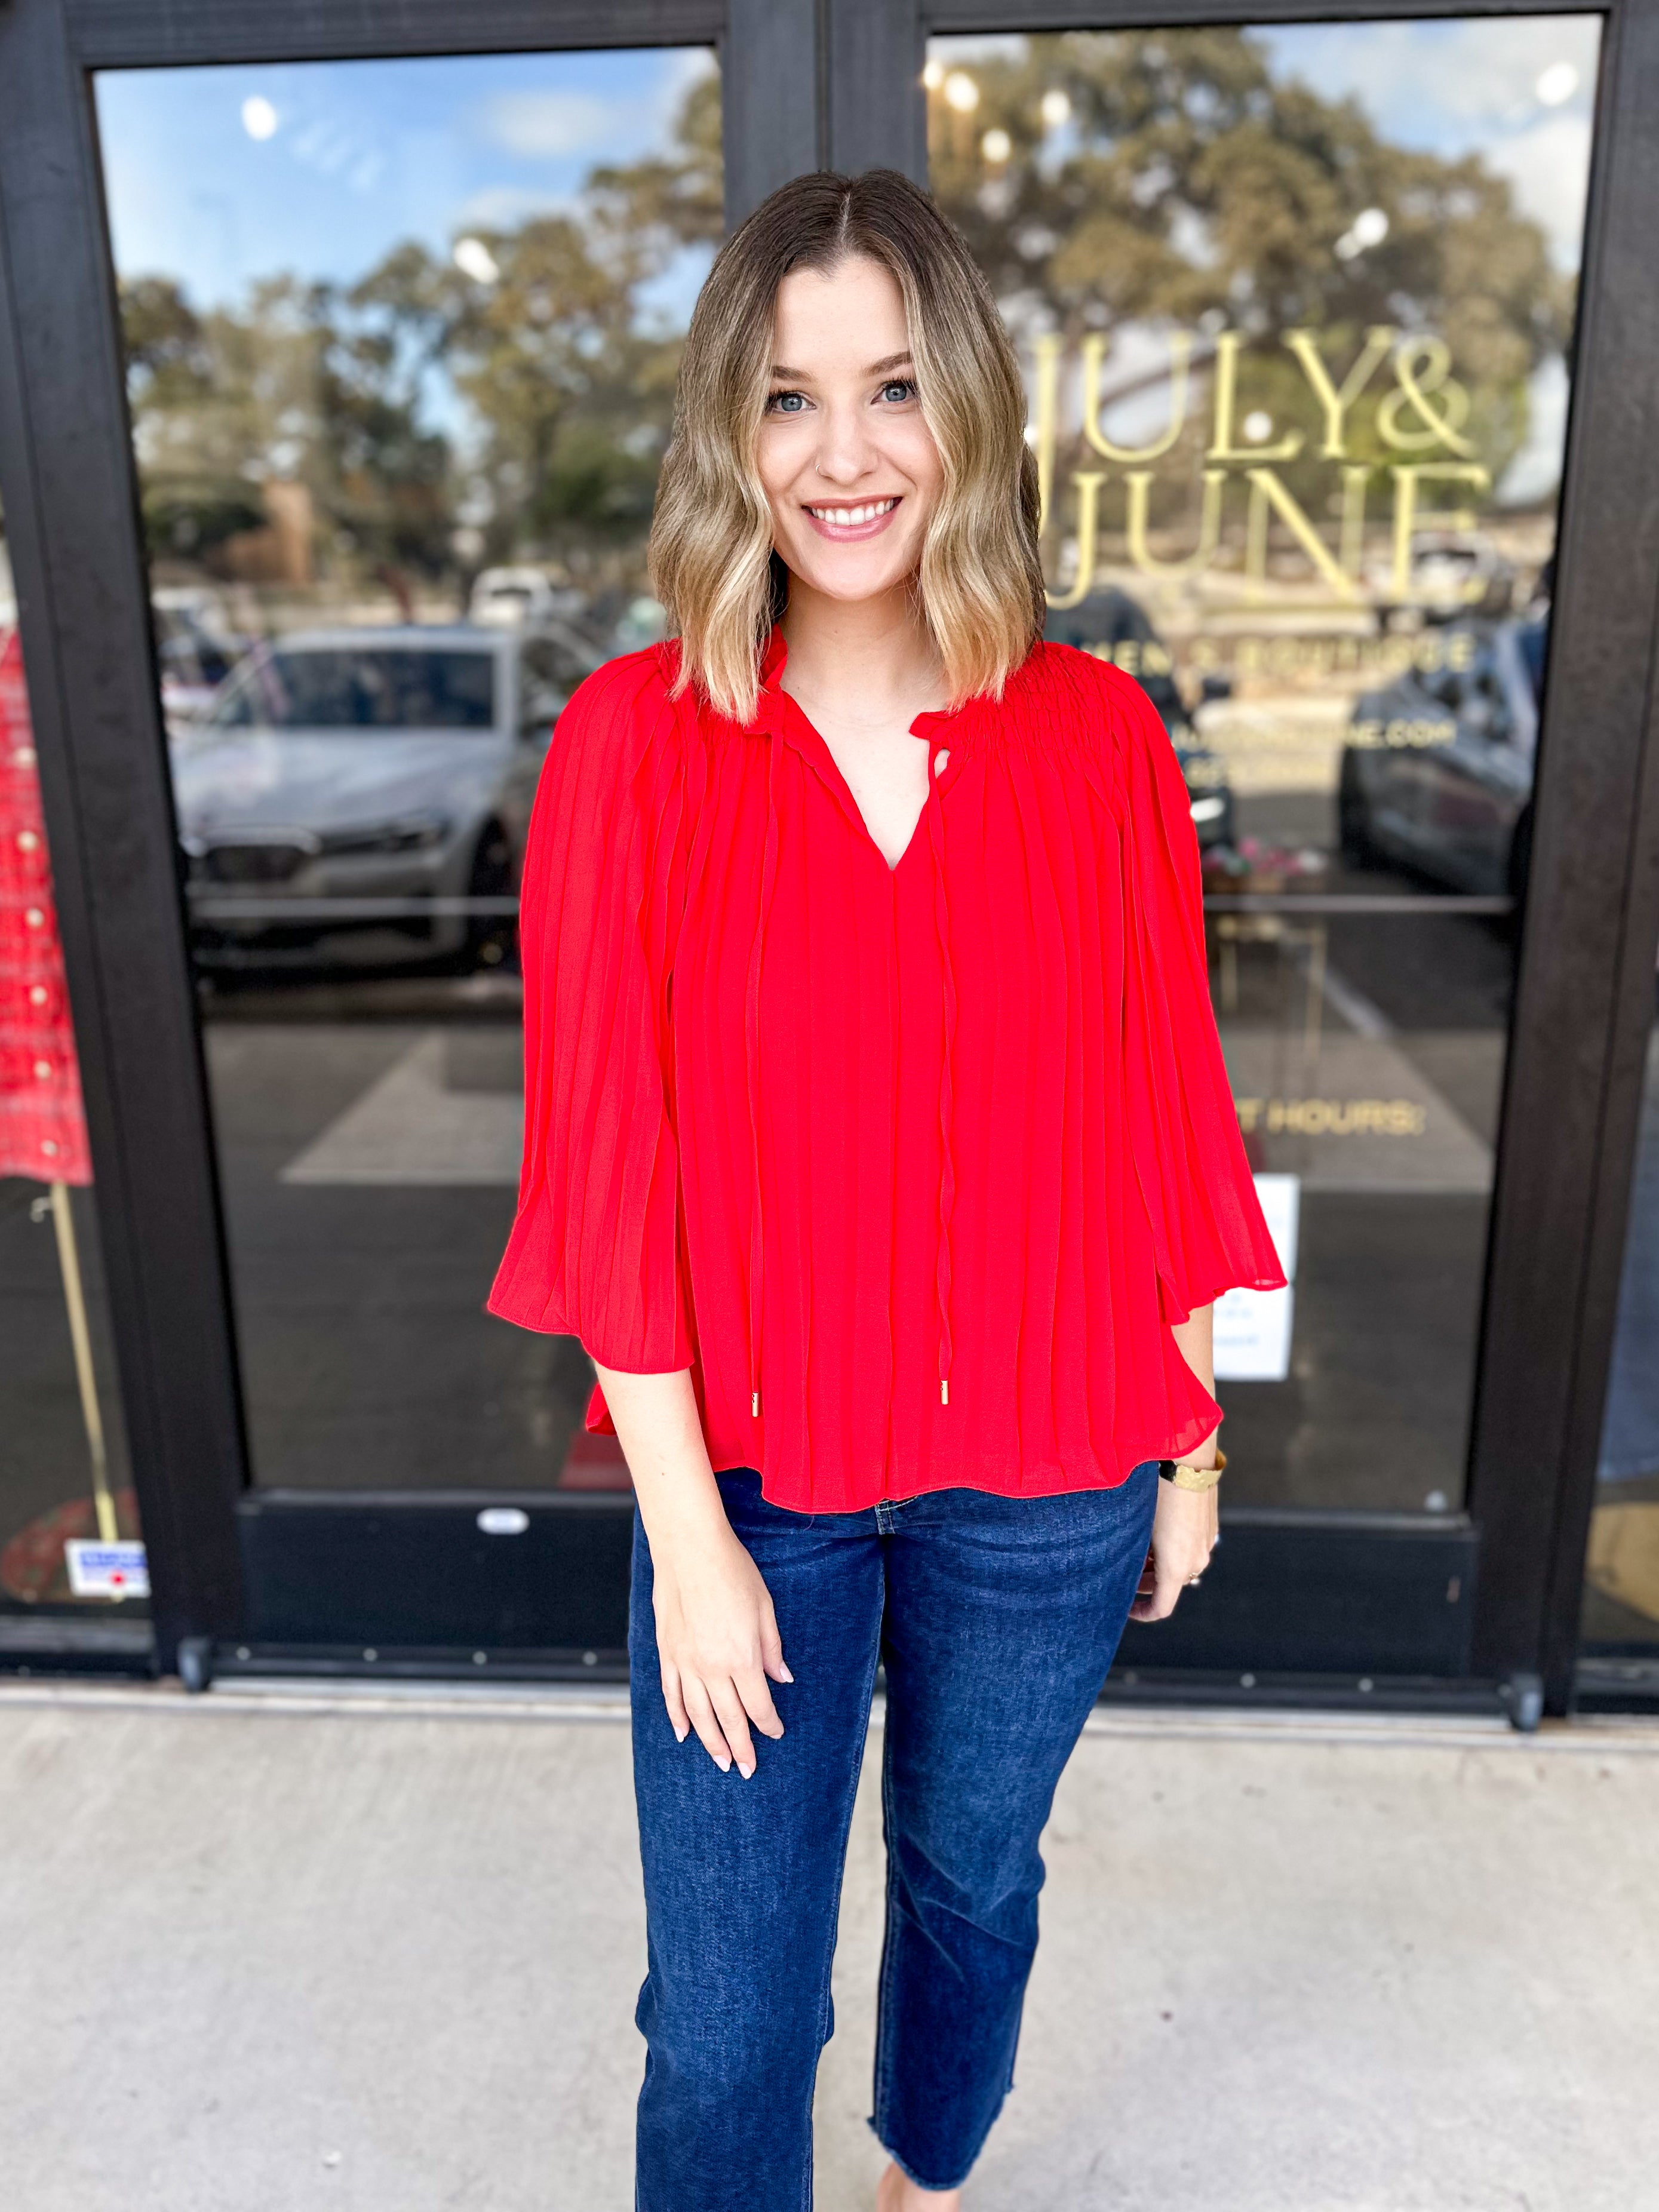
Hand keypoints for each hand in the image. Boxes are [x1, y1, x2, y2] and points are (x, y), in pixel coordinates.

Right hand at [650, 1518, 791, 1776]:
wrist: (690, 1548)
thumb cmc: (732, 1572)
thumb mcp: (764, 1608)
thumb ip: (771, 1648)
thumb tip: (782, 1678)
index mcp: (742, 1658)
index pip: (758, 1705)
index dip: (769, 1724)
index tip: (776, 1733)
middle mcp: (712, 1667)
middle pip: (729, 1719)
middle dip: (741, 1747)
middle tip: (747, 1769)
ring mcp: (685, 1662)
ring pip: (698, 1714)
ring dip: (711, 1742)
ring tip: (721, 1762)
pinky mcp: (667, 1653)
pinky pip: (671, 1694)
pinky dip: (677, 1717)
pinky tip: (683, 1734)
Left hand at [1129, 1480, 1217, 1621]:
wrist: (1187, 1462)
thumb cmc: (1156, 1495)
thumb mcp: (1139, 1527)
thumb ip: (1134, 1552)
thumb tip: (1122, 1563)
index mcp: (1177, 1568)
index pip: (1161, 1608)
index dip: (1142, 1614)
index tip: (1125, 1608)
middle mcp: (1196, 1561)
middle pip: (1168, 1586)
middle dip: (1145, 1583)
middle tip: (1123, 1571)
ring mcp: (1206, 1544)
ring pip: (1179, 1567)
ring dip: (1157, 1566)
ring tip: (1136, 1548)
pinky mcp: (1209, 1529)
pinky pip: (1189, 1550)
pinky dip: (1171, 1551)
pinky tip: (1153, 1532)